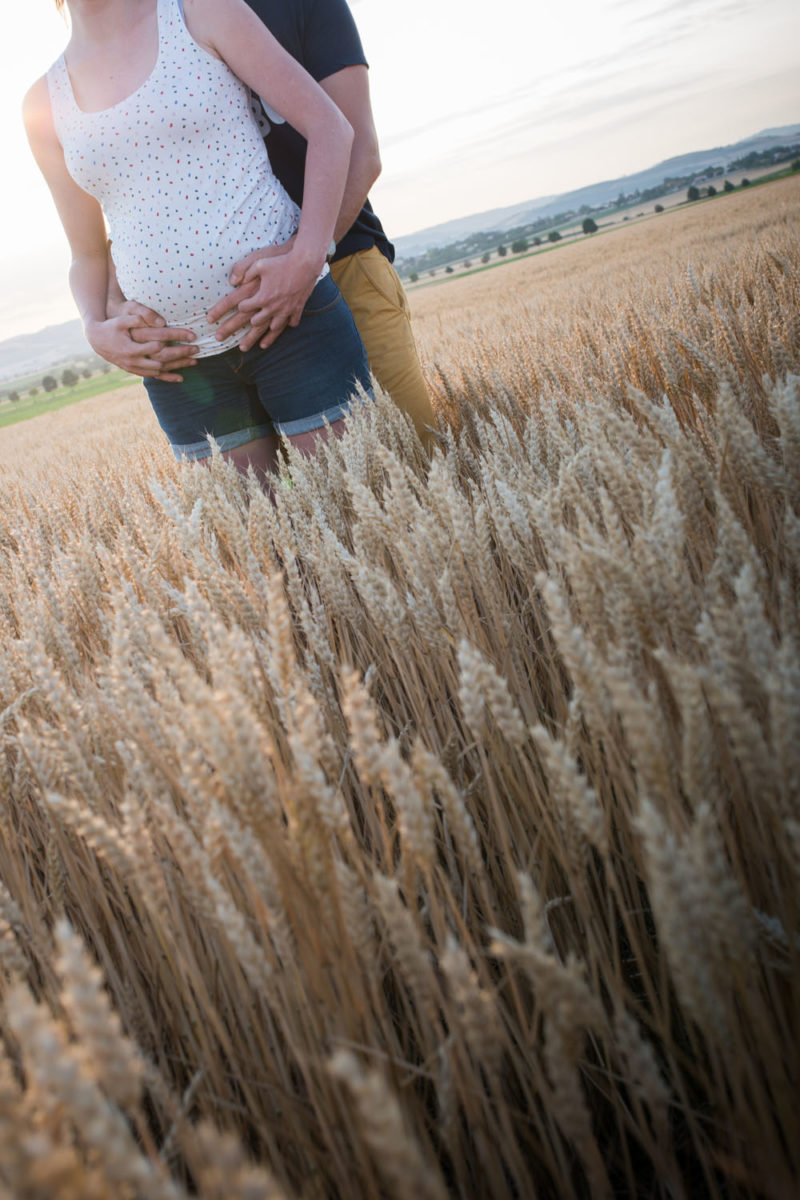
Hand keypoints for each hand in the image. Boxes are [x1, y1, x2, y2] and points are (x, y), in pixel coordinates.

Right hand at [86, 311, 196, 383]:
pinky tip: (181, 378)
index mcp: (132, 348)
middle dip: (181, 354)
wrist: (97, 340)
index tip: (190, 335)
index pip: (159, 343)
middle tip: (197, 349)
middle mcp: (135, 361)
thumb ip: (140, 317)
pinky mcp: (136, 370)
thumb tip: (161, 321)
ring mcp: (136, 368)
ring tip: (195, 361)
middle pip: (163, 359)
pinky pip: (155, 376)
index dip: (175, 339)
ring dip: (178, 366)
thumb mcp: (123, 318)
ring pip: (161, 369)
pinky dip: (168, 378)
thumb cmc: (112, 326)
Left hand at [208, 236, 317, 351]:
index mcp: (261, 296)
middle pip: (253, 323)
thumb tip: (232, 281)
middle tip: (222, 337)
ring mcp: (285, 310)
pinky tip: (282, 328)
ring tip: (255, 344)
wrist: (306, 263)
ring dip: (262, 335)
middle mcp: (272, 307)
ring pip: (272, 328)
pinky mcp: (297, 308)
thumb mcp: (257, 261)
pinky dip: (286, 326)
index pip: (242, 307)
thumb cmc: (280, 260)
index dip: (234, 309)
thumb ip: (242, 269)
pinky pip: (291, 323)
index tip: (226, 311)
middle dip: (237, 330)